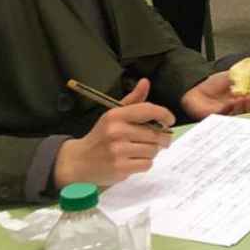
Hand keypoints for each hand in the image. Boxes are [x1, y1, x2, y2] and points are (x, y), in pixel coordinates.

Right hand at [55, 79, 173, 187]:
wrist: (79, 161)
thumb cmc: (101, 136)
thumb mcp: (113, 115)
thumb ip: (133, 100)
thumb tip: (145, 82)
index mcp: (116, 115)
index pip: (148, 110)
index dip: (164, 114)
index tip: (170, 120)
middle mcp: (116, 131)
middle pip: (155, 134)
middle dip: (162, 138)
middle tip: (159, 140)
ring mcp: (118, 150)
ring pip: (153, 150)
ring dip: (152, 151)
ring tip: (141, 150)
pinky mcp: (120, 167)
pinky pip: (147, 164)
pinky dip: (145, 163)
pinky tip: (134, 160)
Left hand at [181, 71, 249, 120]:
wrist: (195, 87)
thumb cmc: (212, 84)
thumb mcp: (231, 76)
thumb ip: (243, 76)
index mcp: (240, 102)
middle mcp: (233, 110)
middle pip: (247, 113)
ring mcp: (224, 114)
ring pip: (237, 116)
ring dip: (242, 108)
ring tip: (244, 98)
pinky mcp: (214, 117)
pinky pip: (224, 115)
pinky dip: (229, 109)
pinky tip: (232, 102)